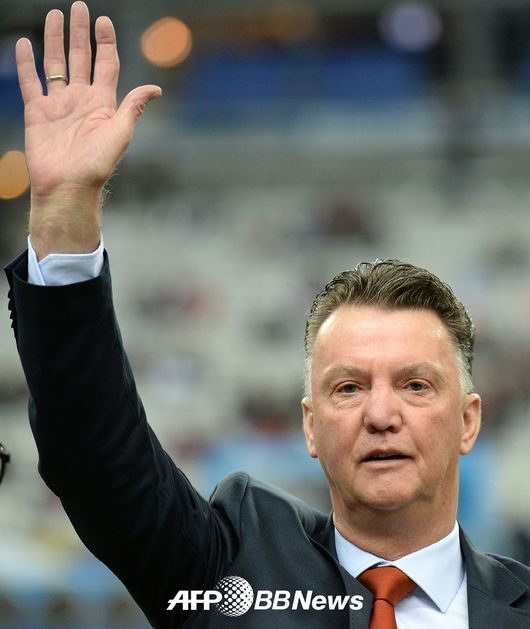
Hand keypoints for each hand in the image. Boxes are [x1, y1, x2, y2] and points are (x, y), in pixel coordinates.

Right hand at [16, 1, 161, 256]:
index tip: (104, 20)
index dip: (105, 42)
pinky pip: (31, 82)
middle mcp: (81, 100)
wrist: (68, 187)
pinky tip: (25, 44)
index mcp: (102, 103)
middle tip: (78, 7)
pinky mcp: (38, 113)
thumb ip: (133, 106)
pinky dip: (26, 63)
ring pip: (56, 64)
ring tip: (54, 16)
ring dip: (55, 40)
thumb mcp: (120, 132)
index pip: (105, 64)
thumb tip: (155, 88)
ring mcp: (59, 105)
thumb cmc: (97, 164)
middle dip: (80, 32)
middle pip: (80, 57)